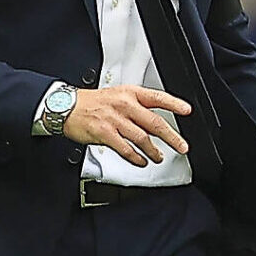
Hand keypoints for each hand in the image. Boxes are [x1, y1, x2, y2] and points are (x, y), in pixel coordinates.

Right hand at [61, 85, 190, 165]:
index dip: (174, 104)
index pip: (157, 97)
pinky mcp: (104, 133)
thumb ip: (137, 109)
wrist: (67, 107)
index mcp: (129, 93)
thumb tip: (156, 125)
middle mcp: (124, 105)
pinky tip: (141, 161)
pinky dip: (136, 158)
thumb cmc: (93, 103)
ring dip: (153, 151)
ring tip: (159, 158)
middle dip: (172, 137)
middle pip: (154, 122)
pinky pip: (125, 149)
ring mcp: (114, 120)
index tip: (187, 111)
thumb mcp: (117, 97)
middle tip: (182, 146)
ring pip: (142, 138)